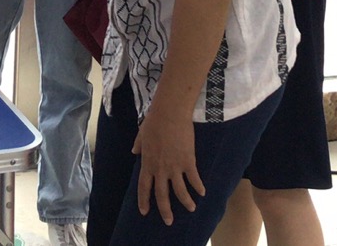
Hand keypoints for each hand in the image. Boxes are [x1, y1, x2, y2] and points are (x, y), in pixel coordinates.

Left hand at [132, 107, 202, 225]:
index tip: (145, 211)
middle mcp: (160, 169)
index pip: (144, 187)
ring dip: (185, 203)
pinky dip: (198, 187)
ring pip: (180, 192)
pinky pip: (194, 179)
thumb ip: (138, 145)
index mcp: (147, 163)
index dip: (144, 201)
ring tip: (191, 209)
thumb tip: (134, 151)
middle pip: (162, 195)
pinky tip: (202, 192)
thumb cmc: (154, 121)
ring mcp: (175, 167)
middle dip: (165, 211)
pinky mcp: (188, 162)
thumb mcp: (141, 134)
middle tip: (169, 221)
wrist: (170, 113)